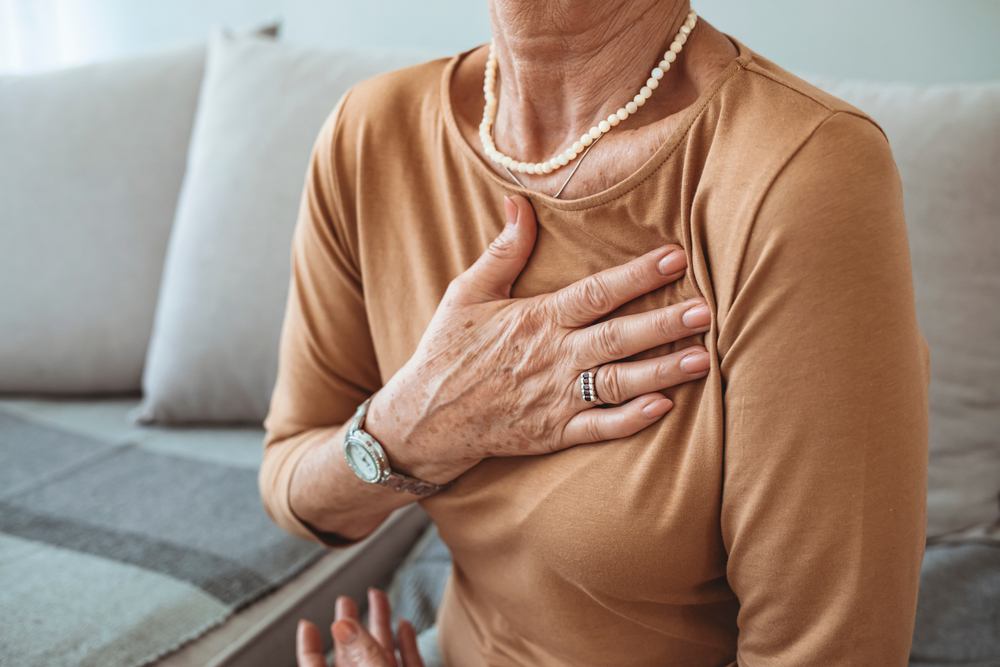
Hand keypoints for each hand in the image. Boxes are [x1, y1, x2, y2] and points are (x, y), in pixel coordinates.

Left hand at [296, 588, 423, 666]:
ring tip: (378, 597)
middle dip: (349, 625)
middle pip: (352, 656)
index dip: (309, 647)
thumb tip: (341, 624)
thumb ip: (362, 652)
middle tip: (345, 601)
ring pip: (383, 656)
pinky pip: (410, 664)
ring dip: (380, 624)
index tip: (306, 624)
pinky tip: (404, 624)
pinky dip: (407, 643)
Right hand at [368, 194, 711, 483]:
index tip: (675, 257)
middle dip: (664, 324)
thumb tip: (518, 203)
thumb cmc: (448, 350)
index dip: (637, 275)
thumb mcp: (468, 293)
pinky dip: (631, 420)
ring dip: (661, 371)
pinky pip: (600, 429)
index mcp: (536, 320)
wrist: (425, 418)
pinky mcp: (554, 433)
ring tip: (701, 358)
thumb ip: (503, 252)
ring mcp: (555, 398)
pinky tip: (664, 408)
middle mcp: (552, 358)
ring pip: (618, 383)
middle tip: (705, 310)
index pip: (595, 292)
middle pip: (617, 337)